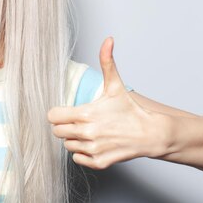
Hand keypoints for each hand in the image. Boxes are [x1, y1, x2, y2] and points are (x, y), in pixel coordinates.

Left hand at [47, 37, 160, 168]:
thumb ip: (107, 62)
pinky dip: (82, 153)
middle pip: (57, 132)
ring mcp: (92, 149)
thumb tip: (108, 40)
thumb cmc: (130, 110)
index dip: (57, 113)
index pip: (52, 117)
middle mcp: (87, 133)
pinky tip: (94, 143)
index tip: (67, 112)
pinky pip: (77, 159)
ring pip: (67, 145)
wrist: (150, 134)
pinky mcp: (99, 162)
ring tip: (89, 131)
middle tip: (79, 121)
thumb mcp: (116, 85)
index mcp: (85, 114)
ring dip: (74, 139)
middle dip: (64, 126)